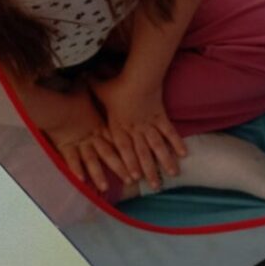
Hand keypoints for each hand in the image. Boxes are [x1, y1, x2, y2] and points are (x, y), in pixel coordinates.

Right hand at [38, 83, 133, 191]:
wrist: (58, 103)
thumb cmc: (72, 96)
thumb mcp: (86, 90)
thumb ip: (92, 83)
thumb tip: (96, 73)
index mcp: (99, 124)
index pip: (115, 139)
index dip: (126, 149)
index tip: (136, 157)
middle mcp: (92, 136)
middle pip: (109, 153)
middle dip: (120, 167)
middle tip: (132, 179)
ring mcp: (79, 142)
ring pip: (93, 161)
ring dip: (99, 174)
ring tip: (105, 188)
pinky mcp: (66, 146)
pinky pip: (72, 160)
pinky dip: (76, 170)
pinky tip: (81, 181)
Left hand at [87, 75, 186, 189]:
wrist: (139, 78)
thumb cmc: (117, 84)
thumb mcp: (99, 87)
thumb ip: (90, 86)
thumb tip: (80, 78)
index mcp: (119, 125)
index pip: (123, 149)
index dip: (129, 163)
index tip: (133, 178)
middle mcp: (134, 128)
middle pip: (143, 153)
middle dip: (149, 170)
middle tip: (155, 186)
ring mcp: (149, 124)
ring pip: (158, 146)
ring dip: (165, 161)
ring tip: (172, 175)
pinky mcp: (161, 116)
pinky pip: (169, 132)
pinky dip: (176, 142)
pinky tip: (184, 154)